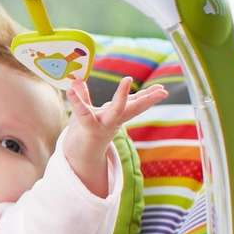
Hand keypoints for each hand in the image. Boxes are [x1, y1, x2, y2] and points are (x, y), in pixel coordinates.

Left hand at [62, 75, 168, 195]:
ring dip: (122, 96)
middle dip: (148, 100)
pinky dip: (77, 101)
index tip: (162, 89)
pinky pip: (84, 113)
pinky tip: (71, 90)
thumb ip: (84, 95)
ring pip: (116, 110)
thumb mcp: (88, 110)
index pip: (136, 103)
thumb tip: (77, 79)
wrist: (77, 153)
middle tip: (163, 91)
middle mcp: (114, 119)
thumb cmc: (84, 130)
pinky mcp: (89, 127)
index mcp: (118, 114)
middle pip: (135, 108)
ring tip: (127, 80)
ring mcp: (104, 123)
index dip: (148, 96)